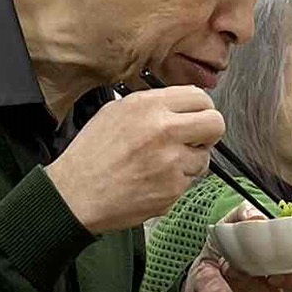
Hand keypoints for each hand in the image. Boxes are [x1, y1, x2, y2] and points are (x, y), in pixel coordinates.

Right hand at [47, 87, 225, 234]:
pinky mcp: (172, 189)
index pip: (201, 97)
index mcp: (149, 106)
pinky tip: (152, 181)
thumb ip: (152, 105)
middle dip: (208, 132)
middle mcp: (163, 130)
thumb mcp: (115, 112)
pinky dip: (175, 183)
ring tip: (161, 165)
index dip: (202, 108)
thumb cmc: (90, 156)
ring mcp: (171, 162)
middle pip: (216, 124)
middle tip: (194, 139)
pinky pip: (188, 182)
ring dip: (189, 162)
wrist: (75, 194)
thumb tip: (180, 106)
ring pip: (204, 158)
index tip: (197, 117)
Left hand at [179, 207, 291, 291]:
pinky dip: (241, 281)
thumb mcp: (230, 223)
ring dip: (261, 278)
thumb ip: (243, 214)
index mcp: (284, 251)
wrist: (197, 275)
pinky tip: (229, 272)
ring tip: (245, 269)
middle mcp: (282, 273)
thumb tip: (257, 217)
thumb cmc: (223, 247)